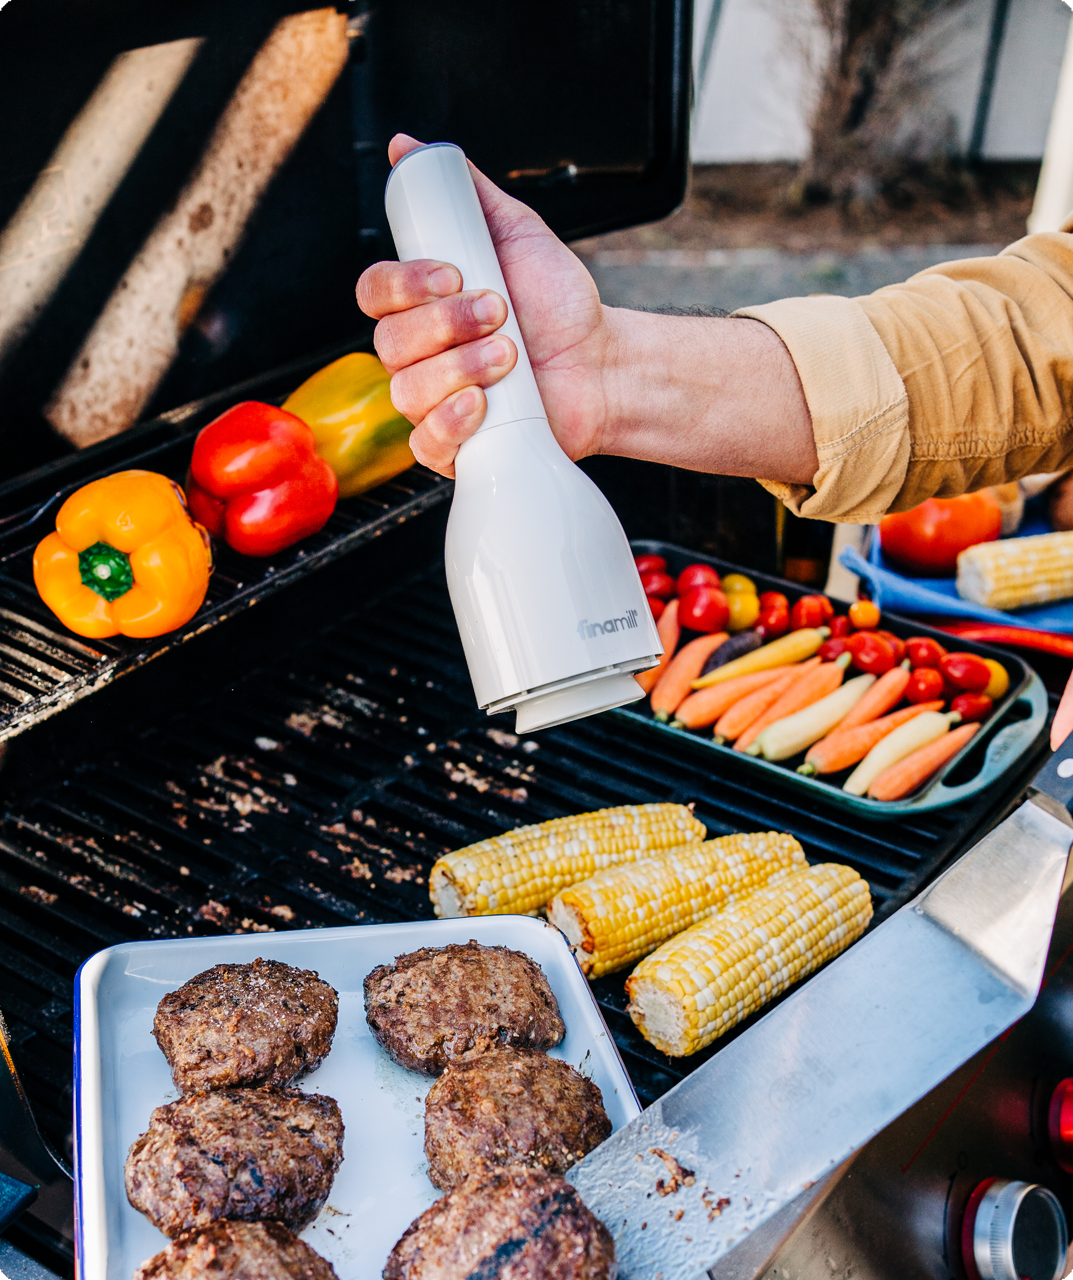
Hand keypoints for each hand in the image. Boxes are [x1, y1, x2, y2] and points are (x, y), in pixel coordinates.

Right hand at [357, 134, 610, 477]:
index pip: (375, 292)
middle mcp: (419, 354)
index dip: (405, 284)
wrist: (603, 365)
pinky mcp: (452, 446)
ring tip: (511, 357)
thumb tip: (410, 148)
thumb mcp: (516, 235)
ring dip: (462, 368)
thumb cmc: (559, 307)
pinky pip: (424, 444)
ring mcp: (432, 402)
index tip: (454, 274)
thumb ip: (465, 193)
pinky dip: (452, 422)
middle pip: (389, 342)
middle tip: (501, 314)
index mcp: (422, 306)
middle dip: (447, 325)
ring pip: (407, 390)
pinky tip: (485, 404)